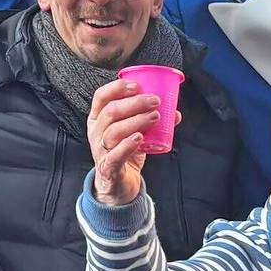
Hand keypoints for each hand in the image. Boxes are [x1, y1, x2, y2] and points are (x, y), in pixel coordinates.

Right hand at [87, 78, 166, 206]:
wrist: (117, 184)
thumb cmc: (123, 152)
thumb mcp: (133, 132)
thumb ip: (149, 121)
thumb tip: (174, 112)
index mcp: (98, 119)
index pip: (101, 97)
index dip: (117, 88)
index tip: (137, 86)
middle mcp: (96, 132)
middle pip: (111, 111)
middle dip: (135, 103)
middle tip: (155, 101)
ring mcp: (100, 150)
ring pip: (114, 131)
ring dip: (137, 121)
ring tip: (155, 117)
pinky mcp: (108, 167)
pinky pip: (115, 154)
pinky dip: (127, 145)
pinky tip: (140, 138)